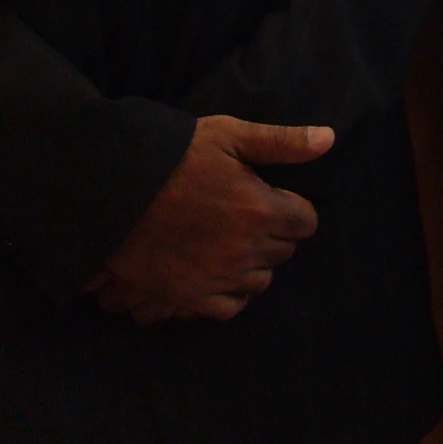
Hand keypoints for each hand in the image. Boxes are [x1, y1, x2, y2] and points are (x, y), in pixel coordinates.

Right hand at [89, 116, 332, 324]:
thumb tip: (328, 139)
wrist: (114, 191)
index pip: (305, 222)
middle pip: (283, 251)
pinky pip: (229, 307)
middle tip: (248, 217)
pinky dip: (231, 293)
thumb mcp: (229, 136)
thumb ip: (282, 142)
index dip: (292, 209)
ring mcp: (218, 277)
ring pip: (260, 280)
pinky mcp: (190, 297)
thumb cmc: (174, 158)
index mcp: (262, 209)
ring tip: (232, 242)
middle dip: (274, 234)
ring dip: (254, 263)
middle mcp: (246, 249)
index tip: (272, 199)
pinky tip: (220, 273)